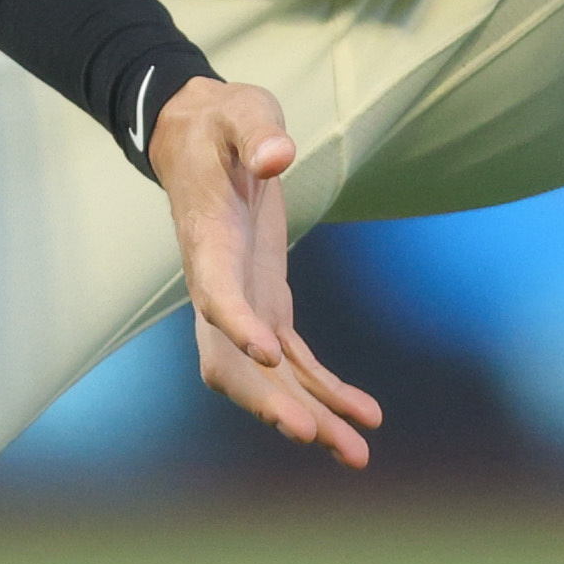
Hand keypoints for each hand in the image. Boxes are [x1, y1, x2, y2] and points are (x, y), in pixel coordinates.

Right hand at [149, 76, 383, 467]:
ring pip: (266, 377)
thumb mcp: (239, 110)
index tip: (270, 353)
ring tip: (356, 454)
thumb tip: (277, 157)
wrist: (199, 137)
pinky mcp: (266, 303)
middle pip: (231, 361)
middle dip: (269, 401)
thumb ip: (255, 131)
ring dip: (307, 414)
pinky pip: (294, 361)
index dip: (236, 325)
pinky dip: (325, 390)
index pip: (213, 293)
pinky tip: (364, 416)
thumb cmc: (220, 122)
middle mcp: (217, 283)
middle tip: (313, 437)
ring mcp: (242, 300)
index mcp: (208, 239)